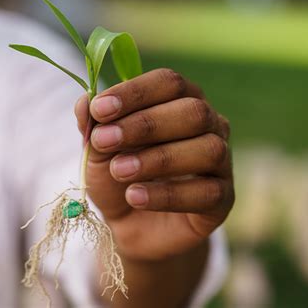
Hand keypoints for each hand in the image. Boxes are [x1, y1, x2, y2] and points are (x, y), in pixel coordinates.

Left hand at [75, 69, 233, 260]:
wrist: (130, 224)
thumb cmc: (118, 177)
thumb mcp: (98, 151)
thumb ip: (94, 125)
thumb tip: (84, 102)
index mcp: (180, 101)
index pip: (168, 83)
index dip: (135, 93)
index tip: (99, 110)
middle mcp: (209, 125)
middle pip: (193, 111)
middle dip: (145, 125)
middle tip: (103, 141)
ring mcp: (221, 162)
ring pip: (207, 149)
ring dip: (158, 159)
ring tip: (119, 171)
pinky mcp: (222, 198)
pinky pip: (207, 193)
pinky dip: (167, 195)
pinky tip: (135, 197)